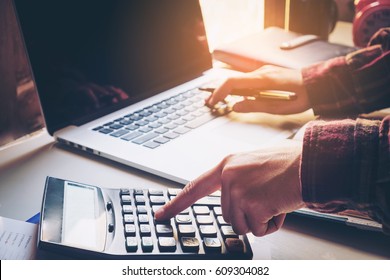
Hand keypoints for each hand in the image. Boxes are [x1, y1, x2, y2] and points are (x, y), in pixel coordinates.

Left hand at [155, 142, 304, 235]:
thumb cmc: (288, 164)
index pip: (195, 187)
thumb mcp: (252, 165)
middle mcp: (228, 177)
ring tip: (274, 199)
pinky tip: (280, 205)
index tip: (162, 214)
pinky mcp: (251, 204)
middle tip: (267, 197)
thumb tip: (232, 202)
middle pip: (227, 214)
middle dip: (248, 214)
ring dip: (260, 219)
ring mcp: (238, 190)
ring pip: (241, 224)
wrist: (310, 163)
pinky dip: (272, 224)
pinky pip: (259, 230)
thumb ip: (236, 180)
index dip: (177, 203)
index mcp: (227, 165)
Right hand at [206, 65, 309, 114]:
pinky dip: (238, 88)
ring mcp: (264, 70)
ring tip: (220, 101)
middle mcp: (261, 72)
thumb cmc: (303, 96)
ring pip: (239, 79)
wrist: (319, 83)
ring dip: (228, 90)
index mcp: (263, 80)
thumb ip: (256, 106)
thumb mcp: (280, 107)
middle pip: (233, 79)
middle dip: (219, 91)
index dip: (220, 92)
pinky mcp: (266, 73)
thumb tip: (236, 106)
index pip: (233, 82)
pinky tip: (236, 97)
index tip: (213, 102)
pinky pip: (247, 79)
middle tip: (210, 103)